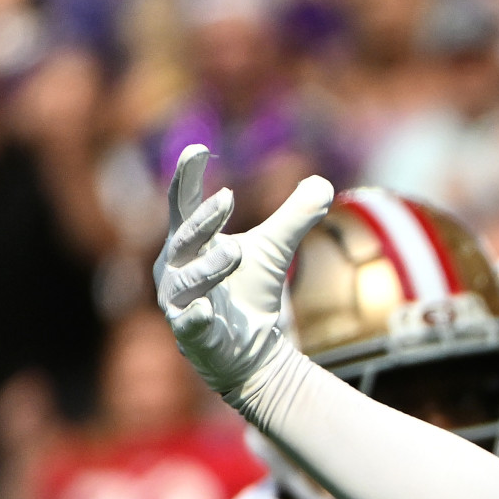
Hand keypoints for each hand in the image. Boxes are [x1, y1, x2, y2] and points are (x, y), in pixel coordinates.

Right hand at [155, 144, 331, 402]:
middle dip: (203, 220)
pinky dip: (193, 317)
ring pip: (188, 280)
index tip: (197, 150)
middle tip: (228, 198)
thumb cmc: (250, 291)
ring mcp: (179, 303)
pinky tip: (204, 310)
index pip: (183, 205)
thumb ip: (295, 216)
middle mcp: (175, 269)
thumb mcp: (276, 249)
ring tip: (235, 252)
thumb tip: (323, 184)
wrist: (252, 348)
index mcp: (189, 243)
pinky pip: (188, 323)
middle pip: (184, 238)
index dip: (187, 178)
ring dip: (209, 265)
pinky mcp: (191, 335)